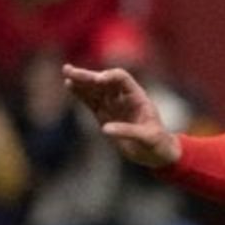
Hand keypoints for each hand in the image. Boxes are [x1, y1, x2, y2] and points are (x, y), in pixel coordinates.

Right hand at [61, 64, 179, 167]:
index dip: (109, 77)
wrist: (156, 154)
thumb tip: (104, 129)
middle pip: (105, 80)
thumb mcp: (147, 138)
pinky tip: (70, 85)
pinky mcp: (104, 115)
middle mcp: (124, 98)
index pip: (122, 78)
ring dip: (81, 81)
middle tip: (70, 70)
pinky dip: (80, 93)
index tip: (97, 81)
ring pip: (95, 89)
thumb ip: (128, 131)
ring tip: (66, 72)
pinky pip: (91, 101)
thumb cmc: (157, 144)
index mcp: (138, 97)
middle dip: (88, 76)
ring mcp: (113, 105)